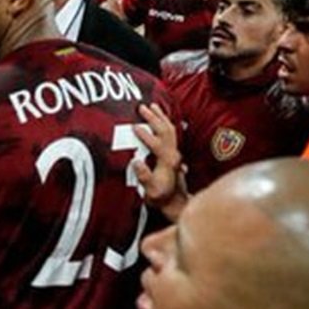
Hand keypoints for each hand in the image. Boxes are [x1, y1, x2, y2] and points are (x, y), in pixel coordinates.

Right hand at [133, 103, 188, 219]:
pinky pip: (171, 132)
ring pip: (170, 129)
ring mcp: (175, 152)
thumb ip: (144, 176)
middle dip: (153, 118)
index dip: (145, 135)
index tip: (133, 127)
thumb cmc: (161, 198)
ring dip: (160, 116)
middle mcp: (173, 154)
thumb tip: (136, 161)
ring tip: (151, 106)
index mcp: (167, 162)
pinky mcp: (173, 153)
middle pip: (165, 130)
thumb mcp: (150, 191)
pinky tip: (159, 117)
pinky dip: (164, 121)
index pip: (156, 143)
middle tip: (141, 107)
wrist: (175, 203)